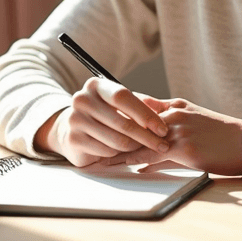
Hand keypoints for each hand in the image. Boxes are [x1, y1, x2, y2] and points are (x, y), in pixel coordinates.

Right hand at [34, 77, 170, 166]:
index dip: (145, 114)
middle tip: (162, 145)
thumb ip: (144, 104)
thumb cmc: (103, 114)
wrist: (71, 128)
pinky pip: (107, 151)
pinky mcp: (73, 140)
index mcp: (96, 85)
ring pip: (116, 140)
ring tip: (144, 148)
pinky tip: (124, 152)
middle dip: (147, 136)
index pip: (123, 97)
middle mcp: (82, 99)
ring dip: (135, 147)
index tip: (162, 128)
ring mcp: (75, 120)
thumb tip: (170, 108)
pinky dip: (120, 154)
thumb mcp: (121, 104)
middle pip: (122, 122)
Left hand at [101, 96, 241, 175]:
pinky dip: (137, 161)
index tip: (101, 124)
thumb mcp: (193, 121)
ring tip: (102, 158)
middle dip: (113, 133)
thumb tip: (144, 152)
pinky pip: (153, 154)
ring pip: (139, 139)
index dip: (118, 117)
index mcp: (173, 105)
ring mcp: (176, 129)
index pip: (138, 108)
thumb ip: (167, 130)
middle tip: (93, 141)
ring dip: (119, 150)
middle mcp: (171, 114)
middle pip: (133, 123)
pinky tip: (127, 167)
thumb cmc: (221, 136)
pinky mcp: (183, 147)